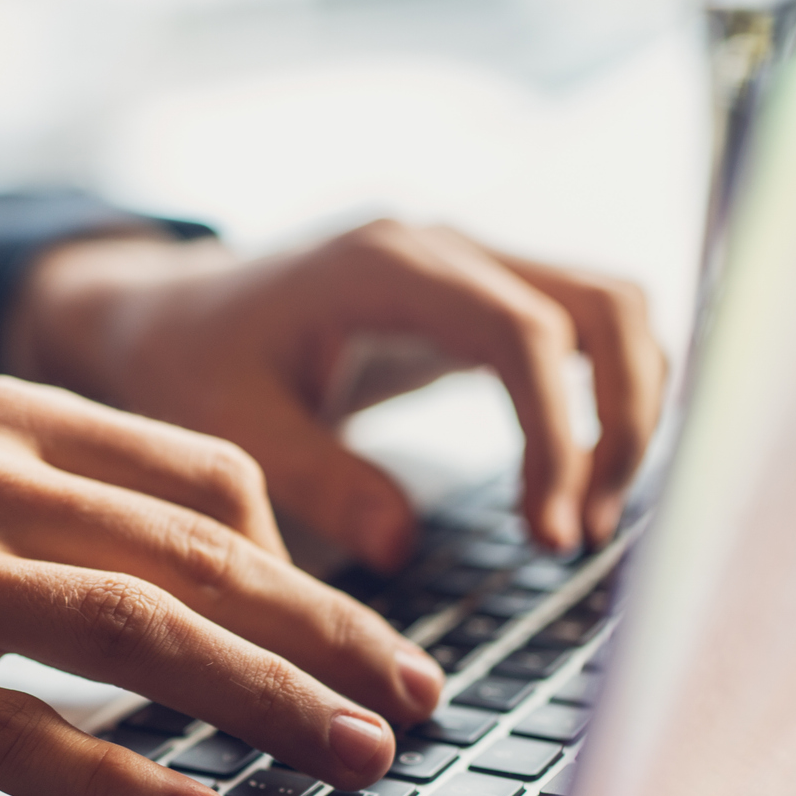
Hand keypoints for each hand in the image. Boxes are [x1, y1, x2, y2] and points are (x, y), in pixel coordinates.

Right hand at [0, 378, 443, 795]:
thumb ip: (38, 505)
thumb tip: (180, 578)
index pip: (204, 478)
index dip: (307, 567)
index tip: (369, 637)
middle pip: (196, 558)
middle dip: (327, 637)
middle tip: (419, 704)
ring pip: (133, 633)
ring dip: (264, 703)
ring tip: (355, 762)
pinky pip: (19, 732)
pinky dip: (124, 784)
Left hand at [6, 220, 667, 566]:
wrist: (167, 314)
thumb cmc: (189, 365)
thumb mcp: (229, 427)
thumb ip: (314, 479)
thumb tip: (399, 549)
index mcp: (384, 264)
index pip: (523, 332)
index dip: (557, 433)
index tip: (546, 532)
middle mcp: (445, 247)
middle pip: (603, 303)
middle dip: (622, 421)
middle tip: (582, 534)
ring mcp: (471, 264)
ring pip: (612, 309)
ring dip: (628, 410)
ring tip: (583, 521)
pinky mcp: (481, 299)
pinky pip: (584, 329)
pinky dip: (607, 398)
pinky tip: (575, 483)